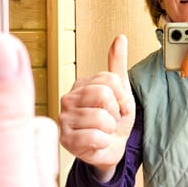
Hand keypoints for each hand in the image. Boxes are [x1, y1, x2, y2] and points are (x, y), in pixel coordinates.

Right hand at [59, 35, 135, 181]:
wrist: (111, 149)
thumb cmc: (114, 120)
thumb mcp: (120, 91)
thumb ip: (117, 64)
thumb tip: (120, 38)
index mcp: (81, 84)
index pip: (110, 80)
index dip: (122, 96)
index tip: (119, 106)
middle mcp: (68, 99)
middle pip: (104, 95)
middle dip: (116, 111)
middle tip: (111, 119)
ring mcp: (65, 119)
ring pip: (102, 118)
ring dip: (111, 129)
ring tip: (104, 130)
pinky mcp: (66, 140)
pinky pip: (96, 137)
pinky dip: (104, 142)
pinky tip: (98, 142)